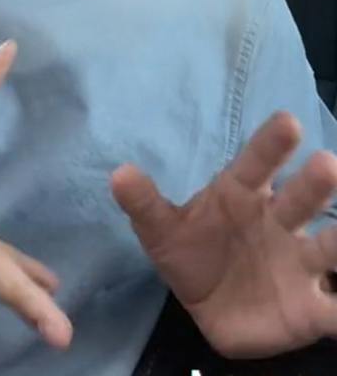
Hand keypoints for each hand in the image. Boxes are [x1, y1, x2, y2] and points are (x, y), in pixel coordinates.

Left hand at [115, 111, 336, 357]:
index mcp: (242, 197)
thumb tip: (118, 173)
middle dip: (314, 184)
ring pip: (330, 247)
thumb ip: (144, 204)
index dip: (270, 145)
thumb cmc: (193, 255)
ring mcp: (301, 263)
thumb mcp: (161, 232)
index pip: (256, 165)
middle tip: (326, 164)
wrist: (210, 312)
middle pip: (299, 200)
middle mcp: (280, 223)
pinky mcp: (313, 307)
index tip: (287, 122)